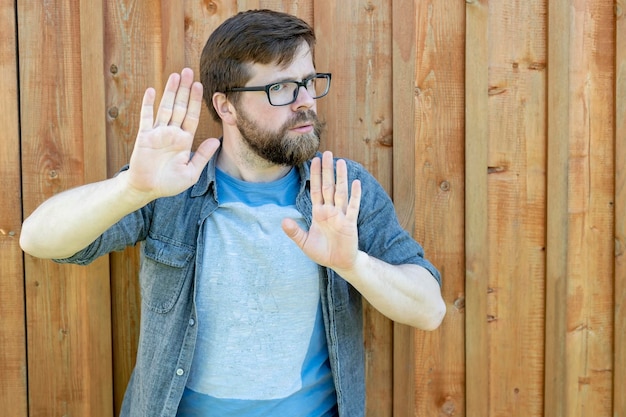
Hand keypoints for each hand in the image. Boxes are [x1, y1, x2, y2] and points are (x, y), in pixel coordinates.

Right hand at [126, 68, 219, 199]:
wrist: (147, 189)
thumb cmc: (169, 183)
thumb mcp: (191, 172)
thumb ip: (202, 156)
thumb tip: (216, 141)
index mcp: (184, 141)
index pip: (192, 116)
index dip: (196, 101)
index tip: (200, 85)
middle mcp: (172, 133)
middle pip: (180, 107)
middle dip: (184, 90)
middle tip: (188, 71)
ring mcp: (158, 133)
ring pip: (165, 108)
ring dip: (170, 91)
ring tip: (175, 75)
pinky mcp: (145, 136)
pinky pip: (146, 117)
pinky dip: (149, 104)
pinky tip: (152, 90)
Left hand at [282, 151, 361, 270]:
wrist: (339, 263)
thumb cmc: (323, 252)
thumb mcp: (304, 243)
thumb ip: (294, 232)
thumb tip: (282, 221)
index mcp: (318, 213)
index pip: (315, 190)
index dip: (314, 175)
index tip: (314, 160)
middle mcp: (330, 211)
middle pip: (328, 186)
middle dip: (327, 170)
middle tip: (327, 153)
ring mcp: (341, 215)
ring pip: (340, 193)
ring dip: (341, 178)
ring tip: (341, 162)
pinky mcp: (350, 223)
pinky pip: (353, 207)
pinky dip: (355, 196)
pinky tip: (356, 183)